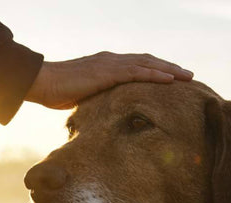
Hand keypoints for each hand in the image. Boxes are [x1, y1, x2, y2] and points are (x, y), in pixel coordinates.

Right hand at [25, 52, 192, 108]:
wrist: (43, 83)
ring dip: (169, 70)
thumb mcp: (82, 96)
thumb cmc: (56, 92)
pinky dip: (155, 75)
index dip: (155, 70)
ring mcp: (110, 64)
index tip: (171, 78)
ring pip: (147, 64)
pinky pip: (137, 73)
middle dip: (169, 68)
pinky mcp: (108, 72)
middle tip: (188, 76)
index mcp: (106, 65)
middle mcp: (111, 61)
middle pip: (148, 61)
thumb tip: (102, 114)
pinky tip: (170, 80)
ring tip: (187, 77)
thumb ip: (96, 100)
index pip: (137, 65)